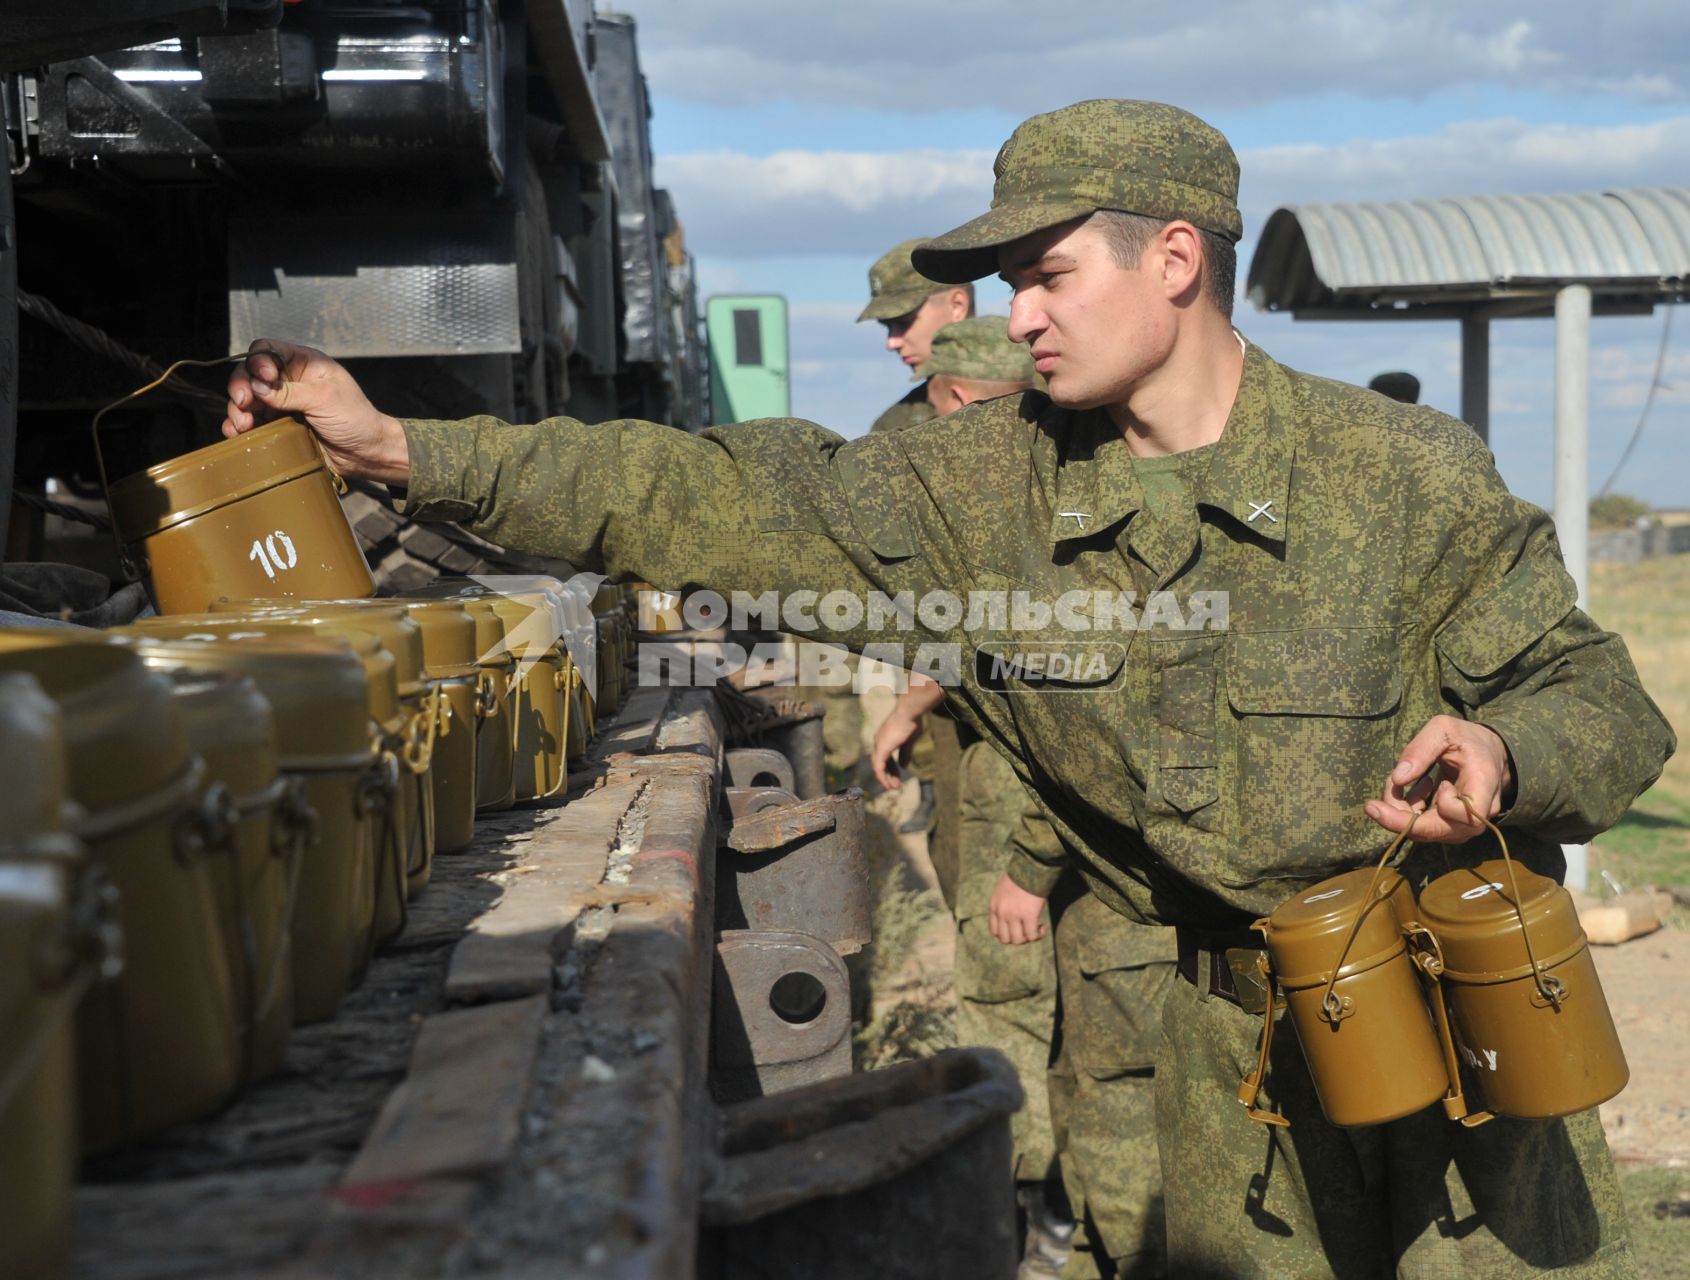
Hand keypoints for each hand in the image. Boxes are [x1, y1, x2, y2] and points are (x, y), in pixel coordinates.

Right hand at [223, 340, 410, 485]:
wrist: (365, 454)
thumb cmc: (355, 419)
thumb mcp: (325, 399)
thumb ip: (290, 392)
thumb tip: (257, 386)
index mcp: (304, 363)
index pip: (268, 350)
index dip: (258, 361)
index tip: (264, 378)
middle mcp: (289, 380)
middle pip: (251, 374)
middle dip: (241, 387)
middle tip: (244, 403)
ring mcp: (282, 404)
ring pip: (247, 399)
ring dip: (238, 409)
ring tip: (243, 424)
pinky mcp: (278, 426)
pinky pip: (252, 422)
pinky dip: (239, 425)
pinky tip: (235, 433)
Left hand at [870, 707, 922, 790]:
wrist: (909, 712)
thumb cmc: (911, 723)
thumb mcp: (909, 741)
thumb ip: (905, 753)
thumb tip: (903, 766)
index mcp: (885, 739)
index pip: (885, 757)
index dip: (892, 768)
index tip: (898, 777)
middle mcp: (879, 741)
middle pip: (881, 763)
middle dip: (889, 775)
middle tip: (896, 786)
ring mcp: (879, 745)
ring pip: (878, 767)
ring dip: (886, 778)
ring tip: (893, 788)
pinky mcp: (881, 749)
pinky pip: (879, 767)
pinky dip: (883, 777)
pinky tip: (888, 784)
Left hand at [988, 873, 1046, 944]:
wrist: (1029, 867)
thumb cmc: (1019, 877)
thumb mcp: (1002, 891)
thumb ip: (1003, 905)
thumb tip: (1011, 919)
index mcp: (994, 906)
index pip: (994, 931)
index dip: (1006, 935)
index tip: (1016, 930)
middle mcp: (1002, 913)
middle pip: (1005, 939)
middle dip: (1017, 938)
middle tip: (1026, 931)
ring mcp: (1014, 915)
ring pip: (1018, 940)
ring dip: (1028, 938)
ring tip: (1035, 929)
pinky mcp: (1029, 915)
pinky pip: (1032, 935)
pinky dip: (1038, 935)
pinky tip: (1042, 927)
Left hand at [1364, 715, 1514, 842]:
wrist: (1488, 753)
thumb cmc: (1466, 737)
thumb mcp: (1443, 729)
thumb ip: (1420, 749)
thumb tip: (1398, 779)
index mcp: (1484, 783)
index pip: (1467, 815)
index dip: (1442, 805)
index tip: (1429, 780)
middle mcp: (1481, 810)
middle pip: (1440, 831)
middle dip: (1400, 821)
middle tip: (1371, 806)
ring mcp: (1468, 822)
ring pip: (1428, 832)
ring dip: (1402, 812)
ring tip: (1398, 783)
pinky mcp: (1453, 825)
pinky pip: (1426, 828)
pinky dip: (1408, 812)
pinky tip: (1409, 789)